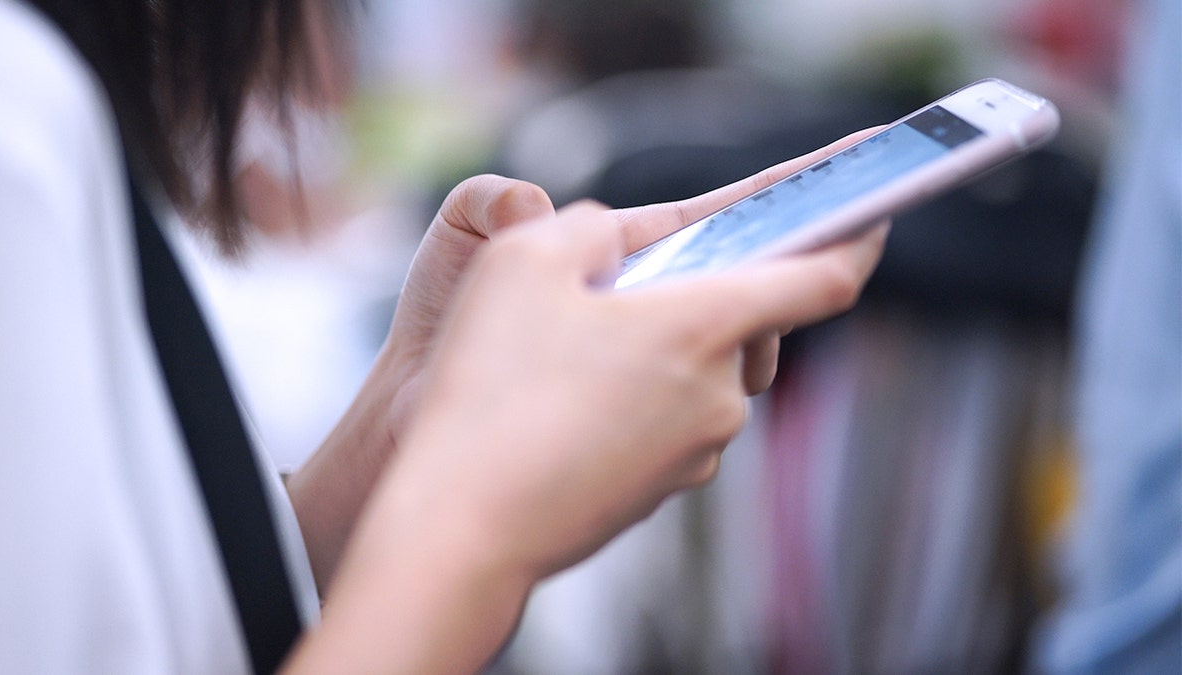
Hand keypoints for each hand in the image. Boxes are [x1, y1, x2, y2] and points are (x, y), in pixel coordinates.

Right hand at [287, 132, 887, 673]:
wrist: (461, 523)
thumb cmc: (489, 388)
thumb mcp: (523, 261)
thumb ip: (591, 226)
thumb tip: (621, 240)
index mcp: (702, 325)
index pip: (823, 277)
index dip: (859, 237)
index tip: (875, 215)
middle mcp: (717, 393)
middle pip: (748, 323)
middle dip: (705, 292)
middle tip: (631, 286)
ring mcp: (694, 450)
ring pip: (701, 373)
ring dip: (662, 348)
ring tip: (577, 350)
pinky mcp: (662, 488)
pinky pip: (670, 420)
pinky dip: (641, 397)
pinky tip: (568, 403)